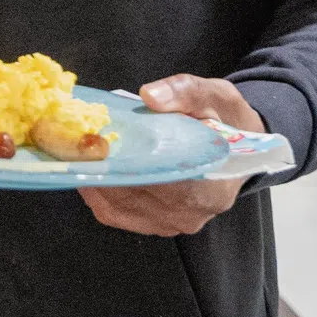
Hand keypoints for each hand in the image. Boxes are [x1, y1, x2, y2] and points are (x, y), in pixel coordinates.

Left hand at [80, 76, 262, 237]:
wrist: (240, 147)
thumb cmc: (228, 121)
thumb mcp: (215, 95)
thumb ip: (185, 92)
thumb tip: (149, 95)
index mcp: (210, 187)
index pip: (158, 180)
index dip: (123, 162)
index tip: (97, 142)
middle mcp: (189, 214)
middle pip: (132, 194)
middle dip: (102, 167)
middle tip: (75, 142)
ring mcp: (172, 224)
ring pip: (117, 207)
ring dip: (94, 180)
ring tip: (77, 152)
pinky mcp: (156, 224)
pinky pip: (116, 213)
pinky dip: (98, 192)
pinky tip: (89, 169)